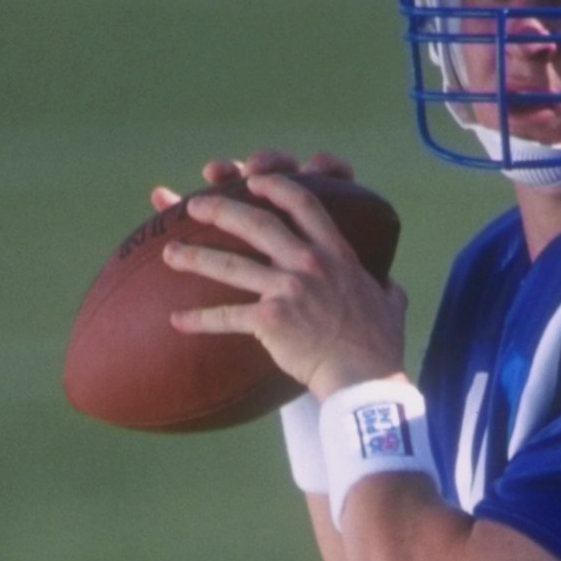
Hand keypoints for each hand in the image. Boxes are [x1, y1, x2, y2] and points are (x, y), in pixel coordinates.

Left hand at [155, 150, 403, 395]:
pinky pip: (227, 317)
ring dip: (195, 258)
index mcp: (336, 253)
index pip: (302, 203)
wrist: (365, 380)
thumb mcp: (390, 305)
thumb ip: (386, 288)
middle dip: (219, 209)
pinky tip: (177, 321)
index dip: (274, 186)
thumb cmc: (380, 346)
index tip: (251, 180)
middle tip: (193, 206)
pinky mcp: (270, 321)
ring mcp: (288, 290)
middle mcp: (309, 264)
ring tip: (169, 254)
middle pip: (255, 224)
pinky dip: (199, 320)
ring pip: (230, 266)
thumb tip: (391, 285)